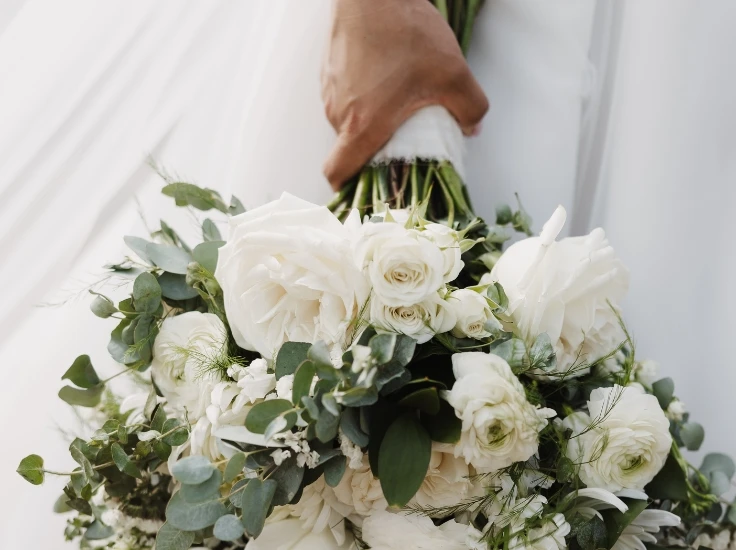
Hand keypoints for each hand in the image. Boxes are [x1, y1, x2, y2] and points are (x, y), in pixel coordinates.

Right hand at [322, 0, 488, 188]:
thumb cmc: (404, 32)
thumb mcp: (453, 74)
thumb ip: (470, 109)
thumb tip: (472, 127)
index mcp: (362, 125)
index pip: (337, 174)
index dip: (347, 190)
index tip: (366, 191)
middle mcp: (338, 113)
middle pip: (349, 149)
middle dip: (374, 152)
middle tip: (402, 142)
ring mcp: (330, 92)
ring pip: (348, 123)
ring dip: (370, 122)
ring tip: (398, 103)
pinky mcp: (329, 73)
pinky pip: (345, 99)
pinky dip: (363, 100)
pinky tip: (386, 80)